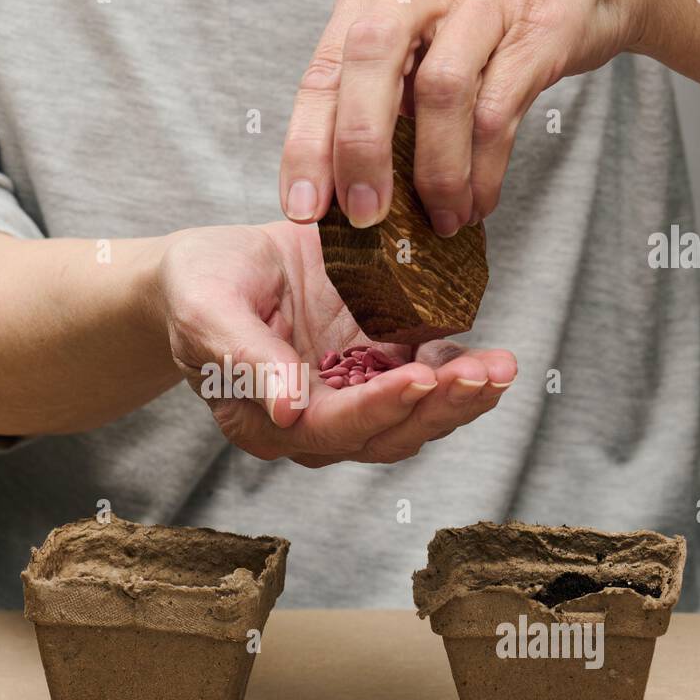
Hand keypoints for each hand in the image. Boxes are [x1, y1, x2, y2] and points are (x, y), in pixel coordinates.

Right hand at [156, 220, 515, 465]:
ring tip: (501, 368)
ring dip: (460, 398)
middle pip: (386, 434)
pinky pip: (426, 379)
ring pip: (415, 417)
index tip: (418, 377)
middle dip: (439, 407)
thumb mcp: (205, 309)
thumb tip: (289, 412)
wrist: (214, 265)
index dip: (378, 408)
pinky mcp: (376, 366)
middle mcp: (315, 422)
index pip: (331, 428)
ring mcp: (351, 396)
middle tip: (483, 375)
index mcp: (266, 421)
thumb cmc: (198, 285)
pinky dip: (459, 372)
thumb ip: (243, 360)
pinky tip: (491, 358)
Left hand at [279, 0, 657, 233]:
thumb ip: (374, 89)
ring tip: (441, 219)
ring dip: (437, 171)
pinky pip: (498, 110)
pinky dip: (483, 169)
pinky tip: (477, 201)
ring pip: (440, 91)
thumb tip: (339, 188)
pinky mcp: (538, 25)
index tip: (303, 209)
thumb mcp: (415, 32)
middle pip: (369, 64)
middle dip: (360, 152)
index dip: (306, 145)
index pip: (323, 69)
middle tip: (365, 217)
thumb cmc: (481, 13)